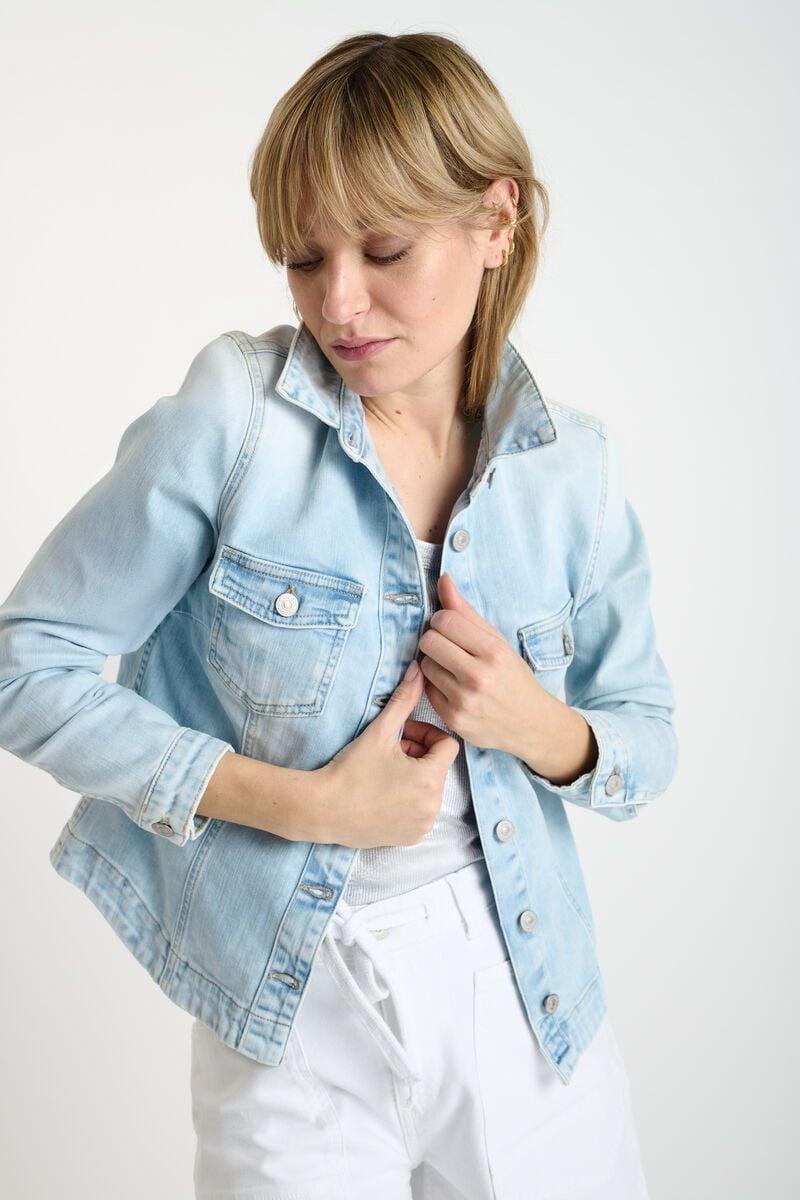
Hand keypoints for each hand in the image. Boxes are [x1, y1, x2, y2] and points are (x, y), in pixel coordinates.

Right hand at [315, 662, 459, 847]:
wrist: (323, 810)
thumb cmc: (350, 771)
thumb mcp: (379, 732)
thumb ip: (404, 700)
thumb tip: (418, 670)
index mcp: (431, 778)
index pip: (448, 745)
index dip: (426, 734)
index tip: (402, 734)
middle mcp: (433, 805)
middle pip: (438, 767)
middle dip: (417, 754)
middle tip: (388, 751)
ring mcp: (422, 824)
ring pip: (430, 789)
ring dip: (413, 776)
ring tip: (384, 772)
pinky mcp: (411, 837)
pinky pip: (420, 811)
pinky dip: (407, 800)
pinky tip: (382, 795)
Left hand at [417, 573, 547, 756]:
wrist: (531, 724)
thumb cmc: (513, 677)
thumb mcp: (497, 642)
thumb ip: (467, 612)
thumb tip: (443, 580)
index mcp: (492, 652)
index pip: (445, 620)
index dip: (442, 620)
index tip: (451, 628)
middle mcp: (478, 677)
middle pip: (429, 641)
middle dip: (434, 640)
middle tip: (448, 647)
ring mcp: (464, 700)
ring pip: (424, 665)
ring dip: (434, 663)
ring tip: (453, 668)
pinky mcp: (453, 719)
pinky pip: (426, 689)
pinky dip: (435, 685)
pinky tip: (453, 687)